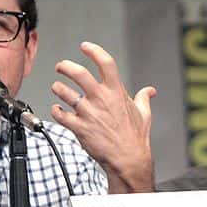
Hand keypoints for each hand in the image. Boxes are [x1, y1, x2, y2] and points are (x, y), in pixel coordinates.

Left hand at [50, 41, 156, 193]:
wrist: (128, 159)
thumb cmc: (136, 137)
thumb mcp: (144, 114)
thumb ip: (144, 98)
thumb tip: (150, 91)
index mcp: (116, 92)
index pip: (105, 62)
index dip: (93, 51)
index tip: (85, 47)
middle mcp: (101, 99)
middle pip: (78, 73)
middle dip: (66, 66)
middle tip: (61, 66)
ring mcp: (89, 113)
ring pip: (64, 92)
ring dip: (58, 88)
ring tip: (57, 88)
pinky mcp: (80, 128)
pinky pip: (60, 115)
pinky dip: (56, 111)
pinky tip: (58, 110)